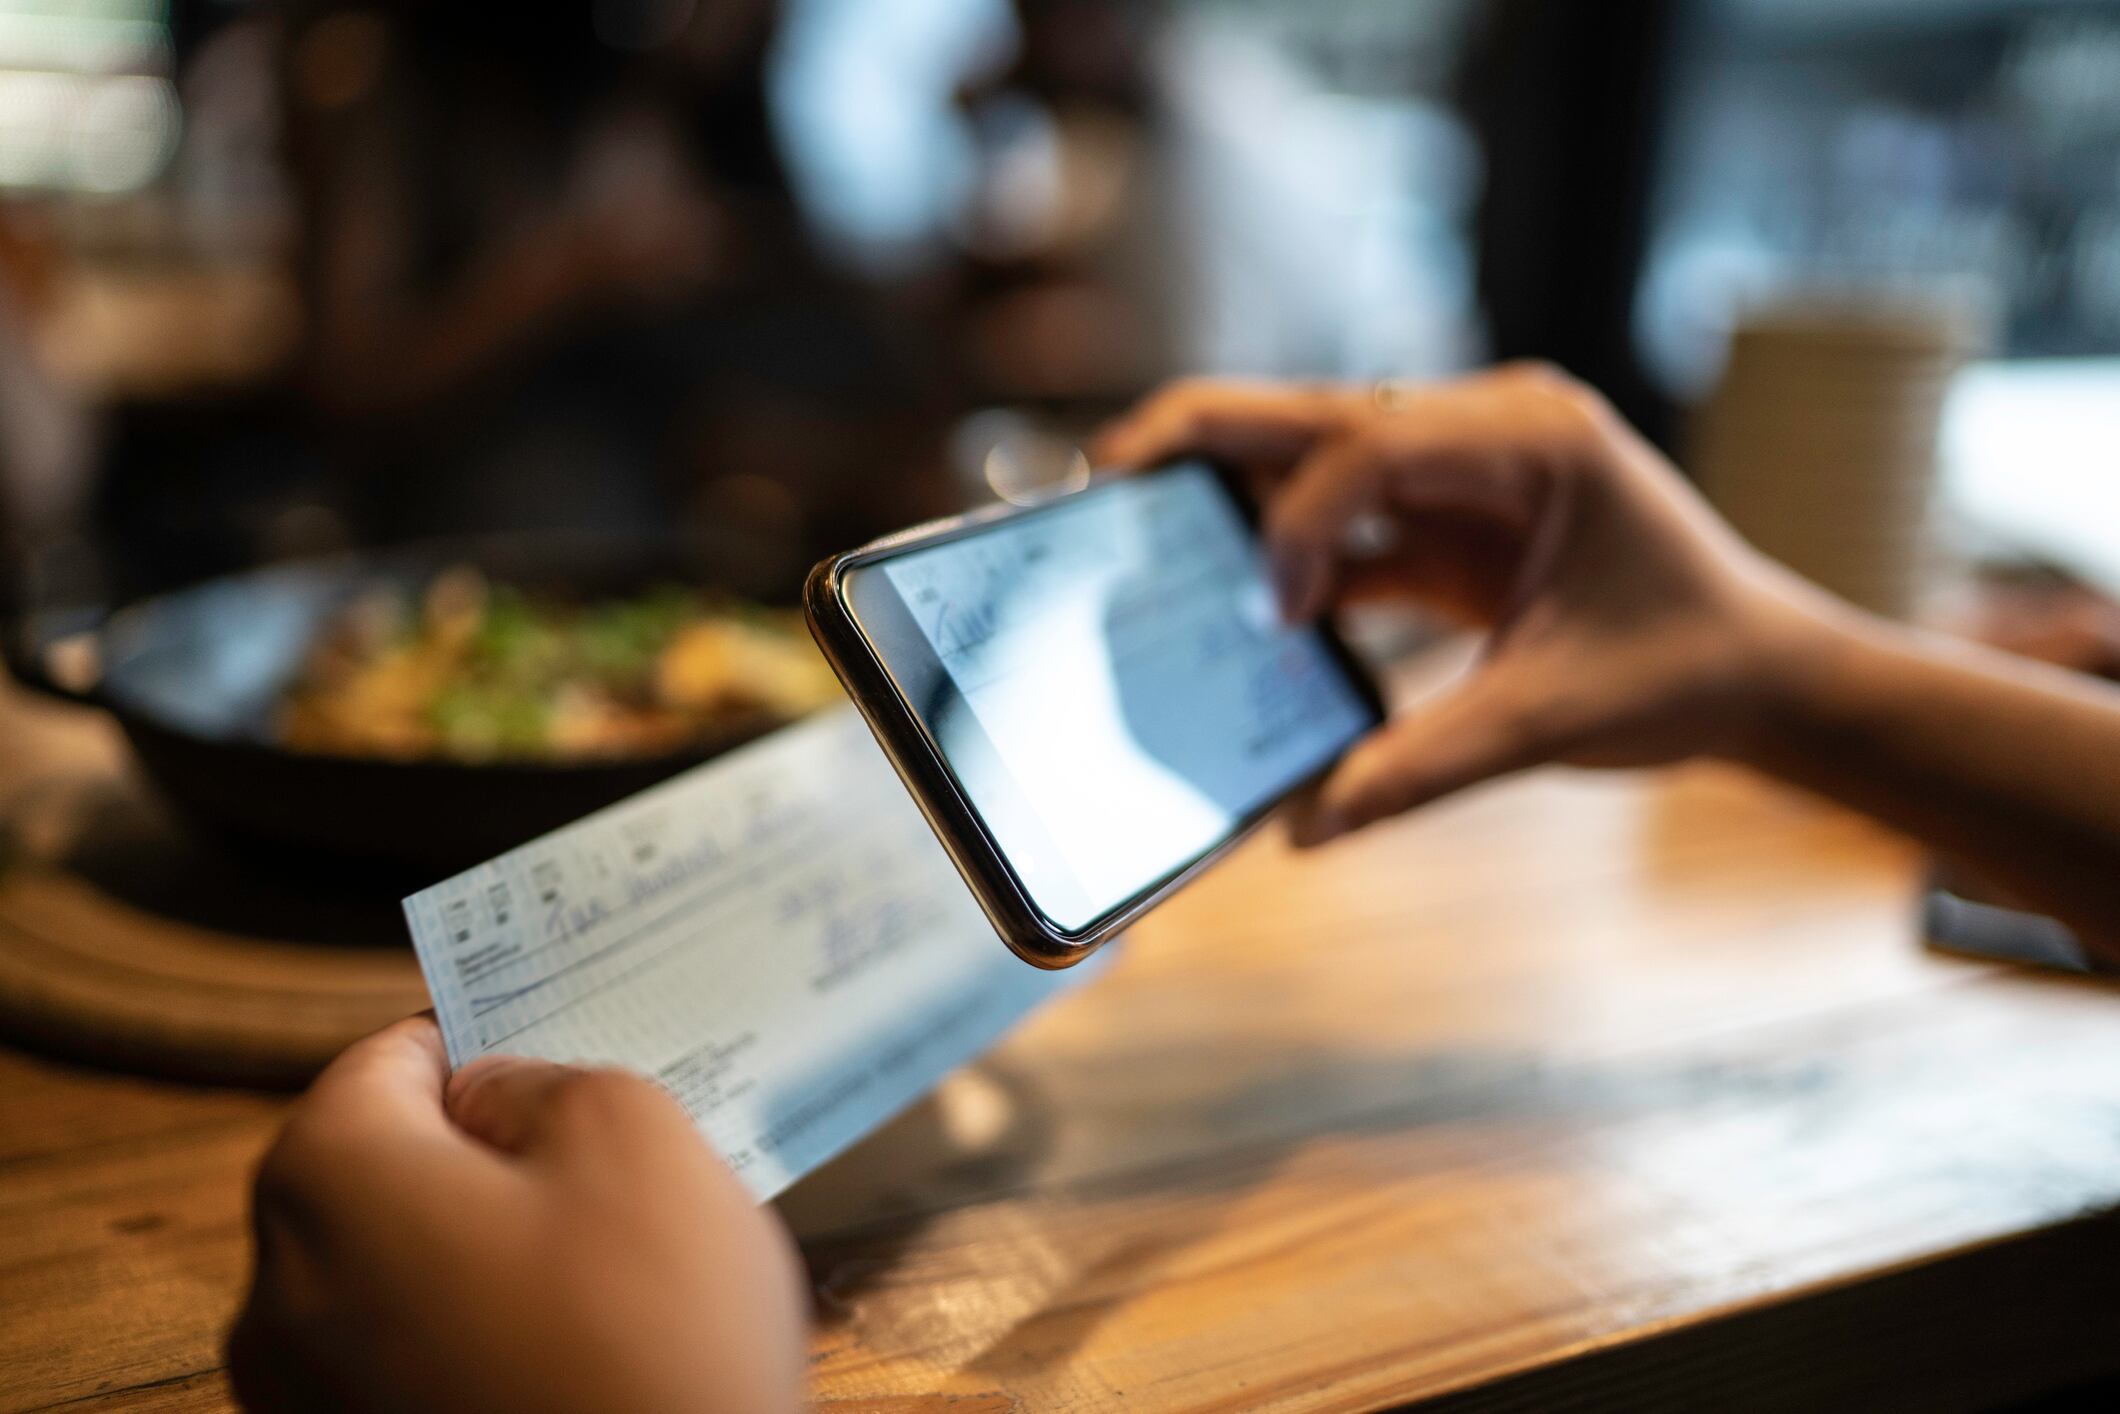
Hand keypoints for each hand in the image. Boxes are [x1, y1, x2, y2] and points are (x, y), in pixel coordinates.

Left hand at [227, 1017, 806, 1413]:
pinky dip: (485, 1343)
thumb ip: (543, 1080)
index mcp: (326, 1179)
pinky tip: (583, 1357)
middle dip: (489, 1158)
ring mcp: (303, 1400)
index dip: (483, 1043)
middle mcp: (277, 1294)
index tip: (559, 1052)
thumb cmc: (650, 1343)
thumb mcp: (633, 1136)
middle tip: (609, 1166)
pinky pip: (414, 1363)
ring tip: (614, 1276)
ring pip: (402, 1274)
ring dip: (492, 1258)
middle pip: (385, 1170)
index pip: (388, 1059)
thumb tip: (493, 1098)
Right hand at [1095, 364, 1839, 843]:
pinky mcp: (1450, 519)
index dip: (1301, 518)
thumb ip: (1424, 766)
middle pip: (1318, 411)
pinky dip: (1288, 557)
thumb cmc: (1687, 672)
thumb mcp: (1554, 718)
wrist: (1763, 675)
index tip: (1272, 610)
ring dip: (1236, 496)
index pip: (1374, 441)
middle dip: (1205, 438)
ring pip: (1316, 456)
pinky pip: (1343, 521)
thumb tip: (1306, 826)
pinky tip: (1236, 605)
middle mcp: (1490, 427)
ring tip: (1140, 529)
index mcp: (1534, 436)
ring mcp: (1465, 468)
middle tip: (1103, 477)